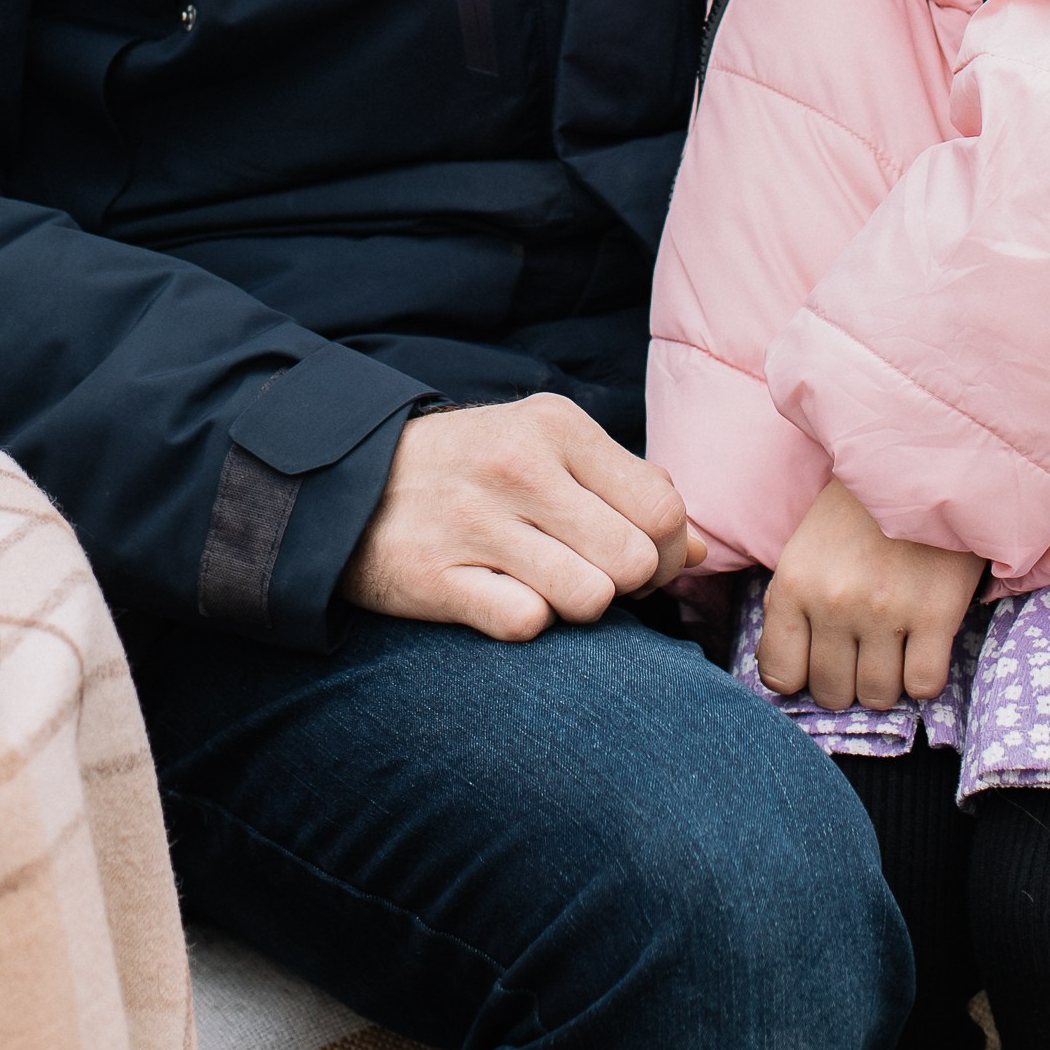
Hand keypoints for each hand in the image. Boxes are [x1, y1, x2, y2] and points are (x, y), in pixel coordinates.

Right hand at [339, 396, 696, 642]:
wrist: (349, 483)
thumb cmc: (472, 469)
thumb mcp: (546, 448)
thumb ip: (626, 488)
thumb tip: (699, 550)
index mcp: (555, 425)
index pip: (664, 508)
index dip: (665, 548)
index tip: (632, 552)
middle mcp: (517, 466)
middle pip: (637, 561)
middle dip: (625, 583)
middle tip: (588, 570)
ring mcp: (474, 522)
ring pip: (590, 599)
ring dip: (575, 605)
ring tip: (543, 583)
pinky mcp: (435, 576)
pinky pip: (525, 624)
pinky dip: (522, 621)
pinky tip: (498, 594)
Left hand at [758, 478, 983, 711]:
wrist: (921, 458)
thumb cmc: (859, 508)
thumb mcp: (805, 546)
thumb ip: (791, 604)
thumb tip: (782, 670)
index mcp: (794, 583)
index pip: (780, 674)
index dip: (801, 676)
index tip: (819, 662)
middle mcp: (833, 602)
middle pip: (832, 692)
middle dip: (847, 682)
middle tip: (862, 653)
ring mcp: (884, 610)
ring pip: (878, 695)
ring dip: (888, 681)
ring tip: (894, 648)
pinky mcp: (935, 614)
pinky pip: (924, 685)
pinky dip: (924, 676)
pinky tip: (923, 647)